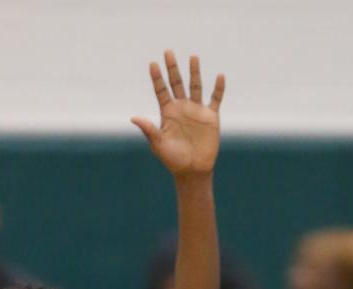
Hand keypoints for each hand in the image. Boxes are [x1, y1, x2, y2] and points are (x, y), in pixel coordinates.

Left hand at [131, 52, 224, 175]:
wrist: (193, 172)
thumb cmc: (174, 160)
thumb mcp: (159, 144)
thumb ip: (149, 129)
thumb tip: (133, 117)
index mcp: (168, 113)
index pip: (161, 91)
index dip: (157, 78)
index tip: (152, 64)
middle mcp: (182, 108)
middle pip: (176, 83)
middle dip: (172, 68)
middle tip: (168, 52)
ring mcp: (196, 111)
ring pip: (195, 86)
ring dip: (194, 72)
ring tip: (193, 56)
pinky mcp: (211, 117)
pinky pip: (215, 99)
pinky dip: (218, 89)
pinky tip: (220, 77)